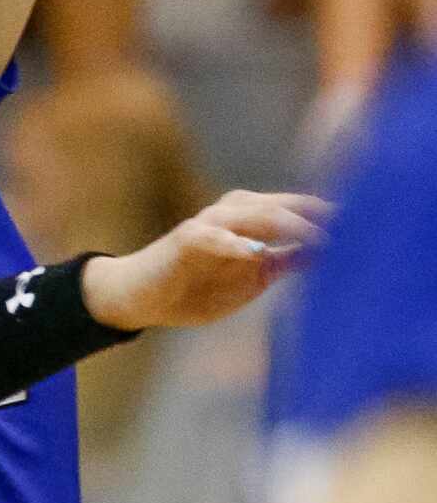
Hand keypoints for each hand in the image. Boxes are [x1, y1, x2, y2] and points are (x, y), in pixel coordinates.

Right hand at [82, 189, 330, 330]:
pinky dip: (233, 243)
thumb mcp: (249, 279)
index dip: (323, 215)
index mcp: (248, 221)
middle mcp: (230, 214)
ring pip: (248, 213)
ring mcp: (207, 225)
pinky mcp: (185, 240)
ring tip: (309, 231)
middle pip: (277, 205)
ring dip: (280, 220)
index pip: (293, 210)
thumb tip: (323, 254)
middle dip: (310, 214)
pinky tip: (254, 251)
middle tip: (345, 223)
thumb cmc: (197, 287)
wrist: (143, 296)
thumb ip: (281, 263)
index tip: (358, 223)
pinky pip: (211, 237)